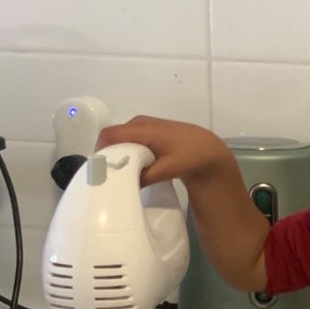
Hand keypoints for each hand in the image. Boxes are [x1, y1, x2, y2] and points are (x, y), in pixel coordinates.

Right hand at [96, 116, 232, 186]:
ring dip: (119, 154)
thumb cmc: (189, 157)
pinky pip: (131, 139)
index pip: (109, 135)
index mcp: (142, 129)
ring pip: (122, 139)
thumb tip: (123, 185)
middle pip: (113, 137)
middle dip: (109, 155)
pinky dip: (129, 151)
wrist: (209, 150)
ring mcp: (145, 125)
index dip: (101, 152)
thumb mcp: (167, 170)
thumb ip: (144, 177)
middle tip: (109, 176)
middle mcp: (140, 123)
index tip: (100, 171)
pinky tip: (134, 166)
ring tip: (121, 173)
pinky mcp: (150, 131)